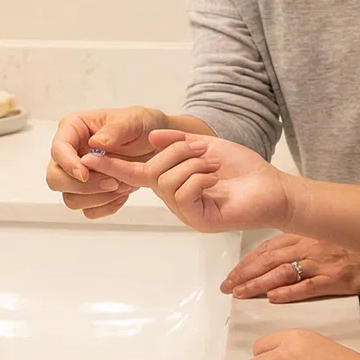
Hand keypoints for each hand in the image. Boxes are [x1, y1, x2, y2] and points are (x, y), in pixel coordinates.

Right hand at [45, 106, 167, 218]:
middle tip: (112, 182)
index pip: (58, 149)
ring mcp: (78, 175)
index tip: (85, 174)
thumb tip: (95, 143)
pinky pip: (88, 211)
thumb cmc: (141, 126)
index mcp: (74, 129)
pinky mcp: (90, 193)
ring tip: (122, 185)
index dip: (67, 164)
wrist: (158, 146)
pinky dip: (106, 206)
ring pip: (70, 198)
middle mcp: (71, 153)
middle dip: (82, 186)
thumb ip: (115, 129)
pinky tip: (123, 194)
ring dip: (98, 197)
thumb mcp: (133, 120)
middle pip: (55, 178)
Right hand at [83, 130, 289, 232]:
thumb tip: (151, 140)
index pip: (133, 174)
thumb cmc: (242, 169)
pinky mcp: (199, 219)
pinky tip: (215, 180)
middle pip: (151, 172)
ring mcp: (186, 212)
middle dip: (176, 153)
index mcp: (171, 181)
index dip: (110, 165)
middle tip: (202, 152)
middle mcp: (174, 200)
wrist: (272, 187)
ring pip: (167, 181)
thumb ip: (177, 142)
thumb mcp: (206, 145)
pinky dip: (199, 177)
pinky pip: (184, 192)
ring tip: (212, 167)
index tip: (87, 156)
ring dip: (192, 164)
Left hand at [223, 235, 359, 301]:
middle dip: (245, 274)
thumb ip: (304, 245)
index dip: (247, 261)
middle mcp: (309, 247)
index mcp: (305, 236)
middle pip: (268, 260)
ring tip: (241, 294)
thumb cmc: (356, 246)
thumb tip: (281, 257)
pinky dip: (289, 292)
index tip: (232, 274)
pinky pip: (308, 286)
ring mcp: (322, 263)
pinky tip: (273, 299)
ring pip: (283, 273)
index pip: (267, 248)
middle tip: (228, 288)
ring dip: (258, 284)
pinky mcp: (336, 280)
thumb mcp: (326, 238)